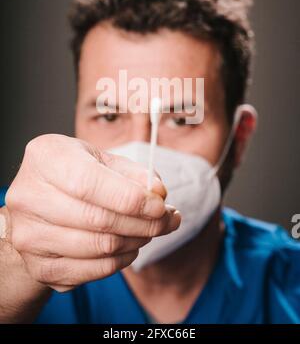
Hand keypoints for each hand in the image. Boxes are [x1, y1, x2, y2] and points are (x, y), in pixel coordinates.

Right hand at [4, 134, 179, 291]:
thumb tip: (158, 193)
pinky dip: (120, 261)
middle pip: (97, 219)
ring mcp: (29, 235)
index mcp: (45, 158)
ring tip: (150, 230)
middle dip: (144, 223)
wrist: (38, 205)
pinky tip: (130, 246)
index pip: (89, 183)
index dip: (132, 198)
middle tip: (168, 220)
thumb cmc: (74, 175)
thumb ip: (132, 173)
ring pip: (97, 247)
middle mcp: (28, 197)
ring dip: (136, 241)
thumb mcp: (101, 160)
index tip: (161, 205)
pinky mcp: (38, 265)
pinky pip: (90, 271)